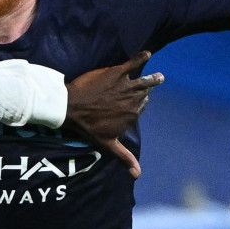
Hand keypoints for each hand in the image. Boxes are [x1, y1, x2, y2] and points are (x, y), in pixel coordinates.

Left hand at [65, 50, 163, 178]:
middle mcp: (133, 100)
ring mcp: (126, 85)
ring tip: (158, 77)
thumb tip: (138, 175)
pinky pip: (133, 62)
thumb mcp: (107, 144)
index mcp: (132, 115)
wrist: (71, 108)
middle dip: (143, 92)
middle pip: (143, 94)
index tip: (134, 105)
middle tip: (144, 89)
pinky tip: (147, 53)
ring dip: (152, 79)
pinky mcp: (118, 72)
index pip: (141, 108)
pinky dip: (141, 57)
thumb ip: (124, 157)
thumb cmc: (88, 128)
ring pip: (144, 81)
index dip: (138, 106)